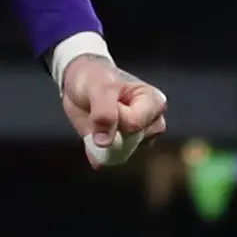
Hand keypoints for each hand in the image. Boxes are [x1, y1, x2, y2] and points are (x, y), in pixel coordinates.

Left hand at [60, 51, 165, 167]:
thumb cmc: (95, 79)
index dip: (112, 114)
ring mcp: (142, 139)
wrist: (81, 82)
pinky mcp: (127, 150)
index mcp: (155, 102)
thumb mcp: (97, 86)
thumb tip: (105, 144)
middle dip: (109, 128)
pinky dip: (97, 147)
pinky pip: (109, 157)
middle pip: (131, 140)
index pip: (133, 122)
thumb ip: (104, 112)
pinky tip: (97, 130)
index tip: (105, 98)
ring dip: (103, 138)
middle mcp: (154, 123)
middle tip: (100, 108)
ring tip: (101, 117)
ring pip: (121, 152)